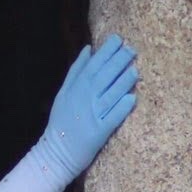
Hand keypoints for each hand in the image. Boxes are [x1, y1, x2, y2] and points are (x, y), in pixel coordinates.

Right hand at [39, 32, 138, 180]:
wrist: (56, 152)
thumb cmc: (62, 121)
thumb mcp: (64, 92)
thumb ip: (76, 70)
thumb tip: (89, 49)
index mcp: (76, 88)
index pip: (93, 65)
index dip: (106, 52)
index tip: (119, 39)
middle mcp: (84, 99)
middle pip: (103, 77)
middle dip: (118, 62)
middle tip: (132, 50)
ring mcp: (92, 116)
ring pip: (110, 96)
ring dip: (123, 83)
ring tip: (135, 70)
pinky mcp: (99, 133)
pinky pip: (112, 119)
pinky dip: (121, 109)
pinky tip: (132, 99)